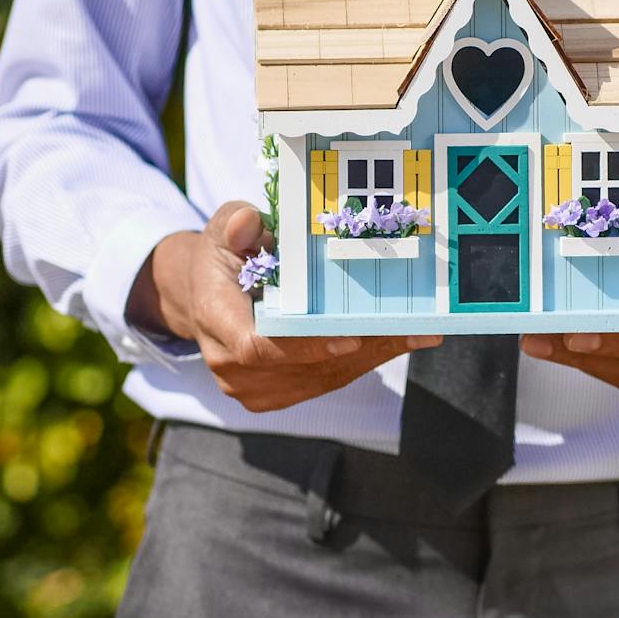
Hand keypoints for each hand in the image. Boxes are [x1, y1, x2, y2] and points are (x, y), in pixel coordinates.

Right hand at [127, 201, 441, 411]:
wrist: (202, 297)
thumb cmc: (221, 257)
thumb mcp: (220, 231)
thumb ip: (233, 225)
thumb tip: (247, 222)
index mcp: (215, 320)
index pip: (256, 346)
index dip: (304, 347)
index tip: (350, 338)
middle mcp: (230, 366)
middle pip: (303, 365)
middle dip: (359, 346)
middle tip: (410, 327)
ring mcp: (252, 388)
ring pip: (322, 378)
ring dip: (370, 355)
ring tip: (416, 331)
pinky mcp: (275, 395)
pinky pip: (325, 382)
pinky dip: (362, 362)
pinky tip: (396, 339)